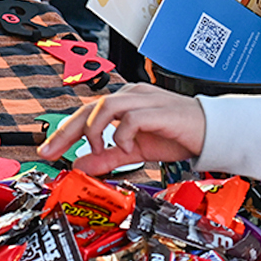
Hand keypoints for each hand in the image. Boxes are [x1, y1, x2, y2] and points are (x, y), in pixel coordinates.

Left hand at [37, 85, 206, 173]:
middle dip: (67, 132)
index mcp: (124, 103)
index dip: (64, 131)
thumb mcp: (135, 150)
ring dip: (95, 131)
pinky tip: (126, 147)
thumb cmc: (177, 135)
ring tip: (96, 149)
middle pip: (89, 108)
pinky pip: (131, 118)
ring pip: (106, 107)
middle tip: (52, 152)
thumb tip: (81, 164)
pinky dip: (122, 135)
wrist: (212, 133)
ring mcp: (144, 100)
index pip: (86, 112)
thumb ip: (108, 156)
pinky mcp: (158, 110)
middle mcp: (131, 96)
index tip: (49, 151)